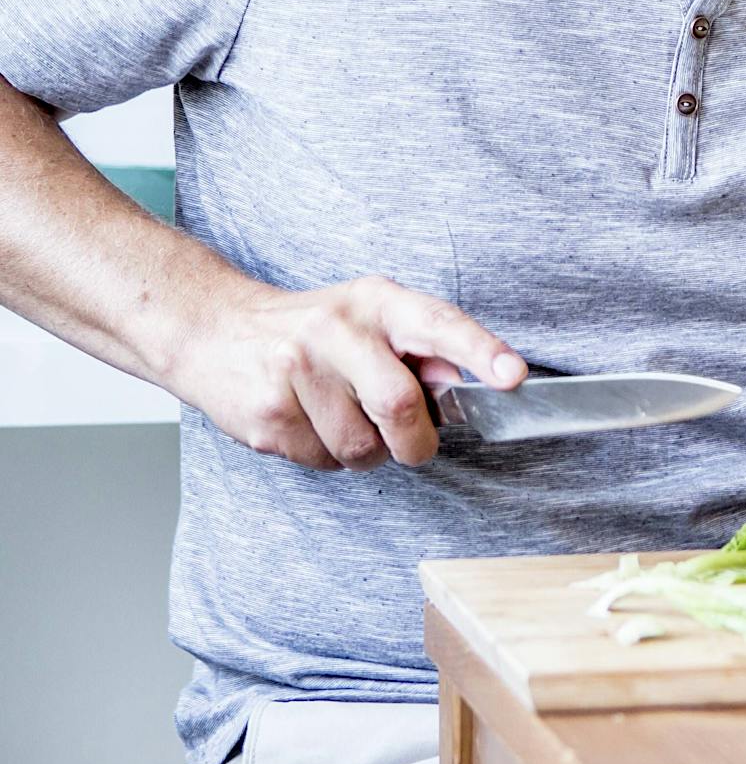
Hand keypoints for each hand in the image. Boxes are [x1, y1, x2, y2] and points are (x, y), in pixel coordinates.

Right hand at [168, 274, 525, 470]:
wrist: (215, 331)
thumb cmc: (315, 330)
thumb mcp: (371, 317)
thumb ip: (420, 347)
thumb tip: (465, 378)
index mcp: (377, 301)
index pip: (438, 324)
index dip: (480, 351)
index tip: (513, 376)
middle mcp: (336, 330)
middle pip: (400, 405)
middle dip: (415, 441)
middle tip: (412, 443)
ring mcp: (296, 372)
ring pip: (361, 448)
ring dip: (366, 452)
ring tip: (344, 419)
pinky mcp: (267, 414)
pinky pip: (322, 462)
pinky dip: (327, 457)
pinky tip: (310, 425)